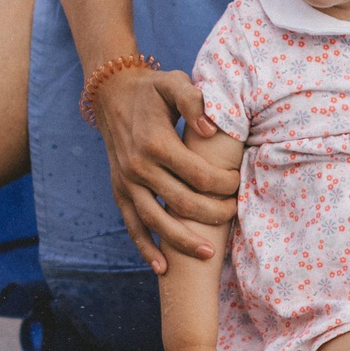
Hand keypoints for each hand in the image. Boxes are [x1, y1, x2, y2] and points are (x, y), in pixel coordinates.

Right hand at [91, 68, 238, 271]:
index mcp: (155, 142)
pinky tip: (163, 268)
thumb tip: (210, 130)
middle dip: (214, 213)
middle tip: (234, 211)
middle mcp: (138, 167)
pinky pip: (132, 225)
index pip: (199, 175)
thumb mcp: (174, 82)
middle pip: (182, 203)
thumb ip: (195, 101)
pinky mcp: (119, 191)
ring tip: (209, 254)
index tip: (238, 182)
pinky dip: (146, 249)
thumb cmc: (152, 89)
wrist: (111, 94)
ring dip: (183, 241)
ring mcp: (126, 182)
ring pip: (156, 222)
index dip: (224, 184)